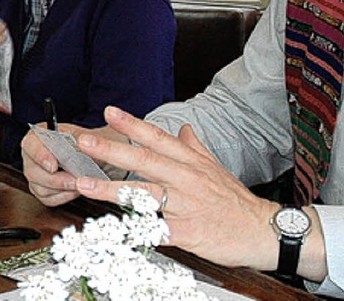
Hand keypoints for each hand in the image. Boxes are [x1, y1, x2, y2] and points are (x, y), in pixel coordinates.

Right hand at [22, 122, 127, 206]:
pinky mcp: (43, 189)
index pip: (31, 144)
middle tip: (72, 179)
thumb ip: (81, 137)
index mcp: (40, 136)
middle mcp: (34, 155)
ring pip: (40, 187)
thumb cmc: (88, 144)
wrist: (96, 156)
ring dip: (61, 189)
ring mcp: (37, 174)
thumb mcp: (86, 135)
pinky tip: (74, 190)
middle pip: (32, 171)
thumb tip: (81, 141)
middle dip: (54, 179)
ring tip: (78, 184)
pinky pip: (48, 199)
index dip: (40, 156)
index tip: (53, 166)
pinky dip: (63, 196)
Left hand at [72, 106, 325, 277]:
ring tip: (83, 184)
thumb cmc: (234, 199)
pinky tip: (113, 229)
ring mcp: (185, 205)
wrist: (260, 229)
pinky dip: (135, 230)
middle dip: (112, 150)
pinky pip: (156, 231)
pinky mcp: (187, 232)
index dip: (132, 124)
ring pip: (144, 194)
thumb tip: (183, 128)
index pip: (157, 137)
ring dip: (111, 189)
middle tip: (85, 141)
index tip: (110, 111)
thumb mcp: (215, 166)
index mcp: (190, 161)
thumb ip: (194, 146)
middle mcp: (186, 178)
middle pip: (145, 161)